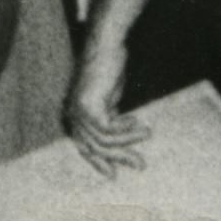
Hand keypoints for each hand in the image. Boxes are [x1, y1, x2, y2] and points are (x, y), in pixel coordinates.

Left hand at [62, 35, 147, 176]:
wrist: (106, 46)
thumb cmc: (109, 67)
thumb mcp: (108, 97)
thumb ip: (109, 115)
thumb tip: (117, 134)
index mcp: (75, 115)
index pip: (85, 147)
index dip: (99, 162)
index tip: (115, 173)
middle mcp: (72, 116)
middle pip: (93, 148)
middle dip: (118, 159)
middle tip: (140, 166)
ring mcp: (78, 112)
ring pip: (102, 141)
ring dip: (128, 143)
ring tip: (148, 134)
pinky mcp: (88, 107)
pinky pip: (108, 130)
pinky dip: (125, 130)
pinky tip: (138, 124)